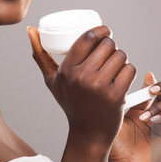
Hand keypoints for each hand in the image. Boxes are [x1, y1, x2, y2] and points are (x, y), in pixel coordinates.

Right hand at [27, 26, 136, 145]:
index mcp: (66, 71)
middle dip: (112, 45)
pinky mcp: (116, 96)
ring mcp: (99, 87)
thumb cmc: (71, 102)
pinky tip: (123, 76)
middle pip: (106, 45)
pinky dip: (129, 71)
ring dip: (122, 58)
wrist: (88, 132)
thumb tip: (30, 29)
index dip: (100, 30)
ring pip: (120, 56)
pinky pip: (129, 70)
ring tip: (116, 65)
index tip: (106, 31)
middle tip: (110, 53)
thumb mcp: (52, 80)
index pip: (87, 39)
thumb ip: (40, 55)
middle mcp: (81, 77)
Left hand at [109, 72, 160, 161]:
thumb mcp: (117, 118)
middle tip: (152, 90)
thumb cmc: (115, 146)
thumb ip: (123, 100)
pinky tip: (154, 120)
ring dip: (160, 106)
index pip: (151, 89)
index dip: (152, 82)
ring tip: (145, 116)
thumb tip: (124, 80)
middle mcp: (154, 114)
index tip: (148, 78)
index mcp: (140, 108)